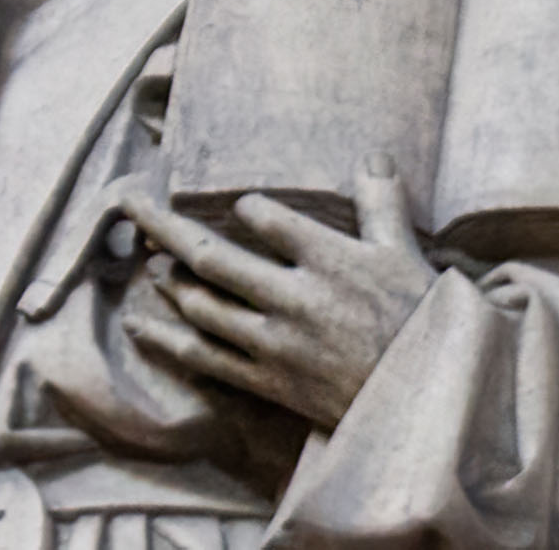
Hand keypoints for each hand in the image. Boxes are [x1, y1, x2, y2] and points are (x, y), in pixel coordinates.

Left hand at [119, 154, 436, 429]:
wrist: (429, 402)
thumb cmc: (422, 322)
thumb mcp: (405, 255)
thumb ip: (382, 204)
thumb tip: (372, 156)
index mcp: (329, 259)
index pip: (267, 218)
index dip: (248, 209)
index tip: (244, 207)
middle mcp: (294, 297)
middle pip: (212, 257)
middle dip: (164, 227)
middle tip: (130, 204)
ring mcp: (276, 343)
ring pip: (203, 306)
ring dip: (169, 281)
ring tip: (149, 262)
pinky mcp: (268, 381)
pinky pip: (205, 358)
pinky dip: (167, 338)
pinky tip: (138, 323)